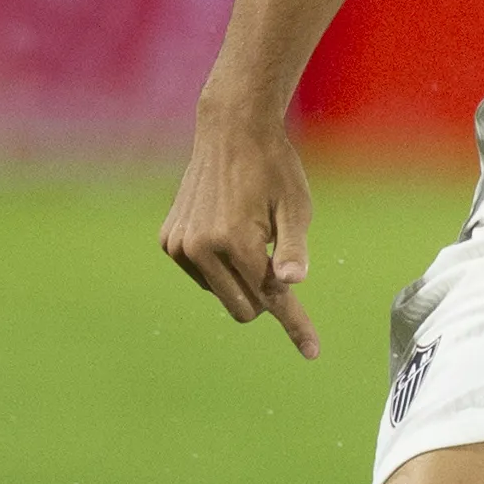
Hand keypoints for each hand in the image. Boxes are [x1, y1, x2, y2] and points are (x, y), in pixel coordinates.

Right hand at [158, 92, 319, 358]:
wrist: (230, 131)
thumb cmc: (273, 168)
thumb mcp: (296, 208)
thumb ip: (293, 250)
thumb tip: (291, 284)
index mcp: (236, 241)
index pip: (273, 298)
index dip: (296, 325)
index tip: (313, 352)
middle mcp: (201, 248)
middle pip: (244, 308)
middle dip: (266, 295)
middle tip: (277, 259)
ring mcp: (180, 246)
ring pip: (222, 294)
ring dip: (241, 278)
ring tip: (250, 234)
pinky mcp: (169, 241)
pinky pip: (203, 277)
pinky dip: (220, 267)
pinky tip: (227, 230)